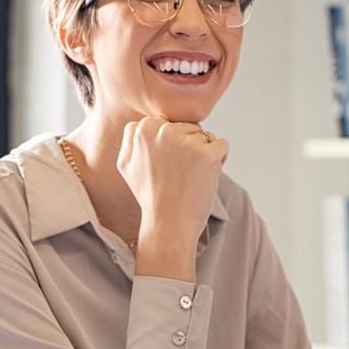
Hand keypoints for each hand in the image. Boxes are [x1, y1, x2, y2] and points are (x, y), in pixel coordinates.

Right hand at [118, 116, 228, 279]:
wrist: (168, 225)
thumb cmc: (150, 197)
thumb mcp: (126, 165)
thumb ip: (131, 138)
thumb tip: (141, 123)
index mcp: (142, 129)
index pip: (168, 123)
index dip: (172, 146)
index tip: (166, 167)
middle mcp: (163, 130)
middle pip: (187, 128)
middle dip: (188, 148)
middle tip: (178, 175)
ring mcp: (186, 142)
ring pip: (205, 136)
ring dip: (203, 154)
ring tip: (189, 178)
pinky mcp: (207, 154)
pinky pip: (222, 145)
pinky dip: (220, 160)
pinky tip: (205, 178)